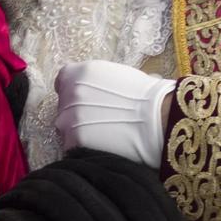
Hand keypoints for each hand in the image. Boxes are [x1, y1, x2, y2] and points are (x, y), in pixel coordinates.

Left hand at [54, 61, 175, 168]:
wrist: (157, 118)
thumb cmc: (146, 93)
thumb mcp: (117, 74)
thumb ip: (97, 81)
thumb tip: (98, 88)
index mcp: (79, 73)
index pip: (62, 81)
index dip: (74, 91)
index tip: (85, 99)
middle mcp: (69, 94)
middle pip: (64, 105)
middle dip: (78, 112)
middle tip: (99, 119)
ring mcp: (69, 119)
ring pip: (66, 127)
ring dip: (79, 130)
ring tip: (102, 134)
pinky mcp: (74, 141)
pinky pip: (72, 146)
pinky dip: (84, 147)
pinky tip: (102, 145)